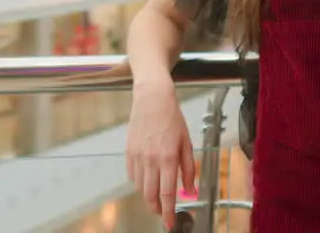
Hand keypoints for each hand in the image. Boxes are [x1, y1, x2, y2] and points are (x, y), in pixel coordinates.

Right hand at [126, 78, 195, 228]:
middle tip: (163, 213)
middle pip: (150, 195)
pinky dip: (139, 183)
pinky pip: (132, 175)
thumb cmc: (172, 119)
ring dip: (148, 196)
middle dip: (157, 208)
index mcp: (168, 158)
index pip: (167, 193)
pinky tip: (147, 180)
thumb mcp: (187, 143)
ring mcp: (138, 156)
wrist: (152, 99)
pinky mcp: (129, 152)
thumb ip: (189, 169)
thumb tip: (190, 190)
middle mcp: (151, 160)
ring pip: (140, 187)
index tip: (169, 223)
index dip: (168, 212)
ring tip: (157, 196)